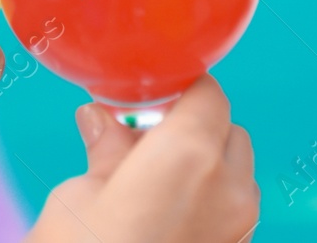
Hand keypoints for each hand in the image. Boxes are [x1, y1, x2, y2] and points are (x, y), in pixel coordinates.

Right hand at [26, 76, 258, 242]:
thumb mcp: (77, 197)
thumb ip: (106, 150)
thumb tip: (102, 120)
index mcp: (191, 157)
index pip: (206, 92)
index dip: (173, 87)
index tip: (140, 95)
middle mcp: (229, 191)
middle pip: (227, 132)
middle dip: (189, 127)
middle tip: (136, 139)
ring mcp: (239, 232)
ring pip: (234, 176)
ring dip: (201, 167)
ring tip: (143, 183)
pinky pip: (229, 215)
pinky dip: (204, 204)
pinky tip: (157, 218)